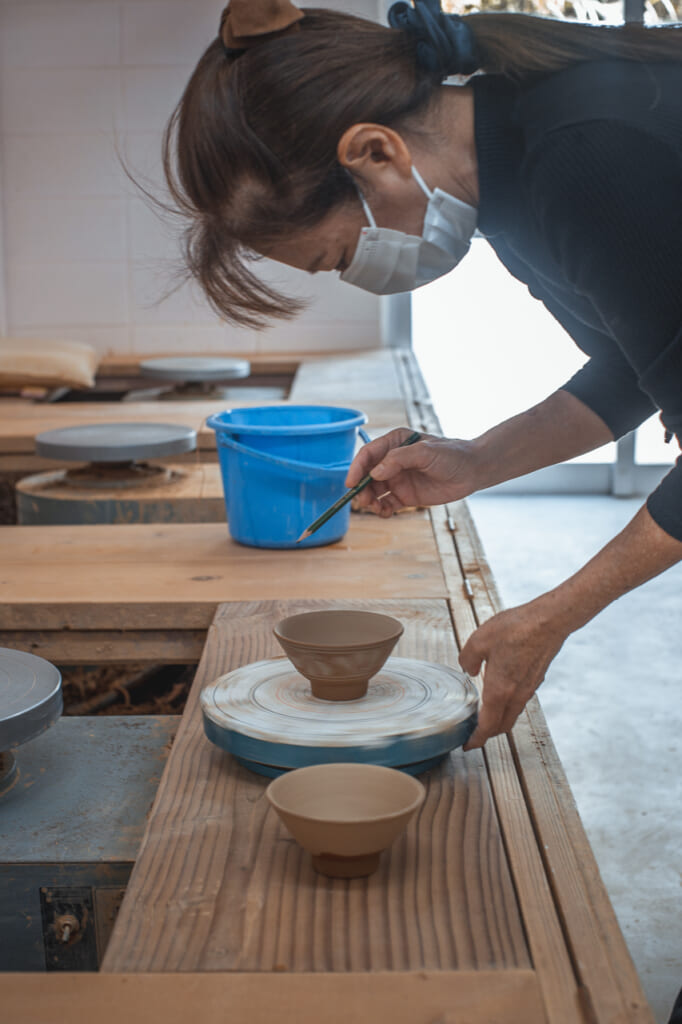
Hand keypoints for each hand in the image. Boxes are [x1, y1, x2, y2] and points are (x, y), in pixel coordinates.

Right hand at [345, 428, 478, 516]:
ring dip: (370, 500)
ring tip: (376, 508)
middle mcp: (392, 461)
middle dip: (361, 488)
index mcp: (394, 443)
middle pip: (366, 475)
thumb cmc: (452, 455)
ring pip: (374, 491)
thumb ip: (399, 459)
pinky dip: (381, 510)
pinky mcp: (405, 495)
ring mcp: (397, 478)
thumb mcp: (426, 452)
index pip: (368, 454)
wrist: (473, 470)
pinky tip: (385, 513)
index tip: (351, 483)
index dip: (356, 468)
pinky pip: (386, 504)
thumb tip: (375, 473)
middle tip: (364, 500)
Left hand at [459, 601, 567, 748]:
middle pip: (502, 725)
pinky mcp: (536, 678)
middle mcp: (516, 695)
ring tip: (484, 713)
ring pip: (512, 713)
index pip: (487, 726)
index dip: (476, 739)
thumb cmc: (516, 629)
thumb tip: (469, 669)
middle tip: (474, 731)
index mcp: (499, 691)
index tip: (468, 745)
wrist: (549, 621)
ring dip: (498, 719)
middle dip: (487, 733)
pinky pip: (520, 700)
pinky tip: (500, 689)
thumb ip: (468, 659)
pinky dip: (508, 704)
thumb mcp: (479, 640)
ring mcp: (529, 688)